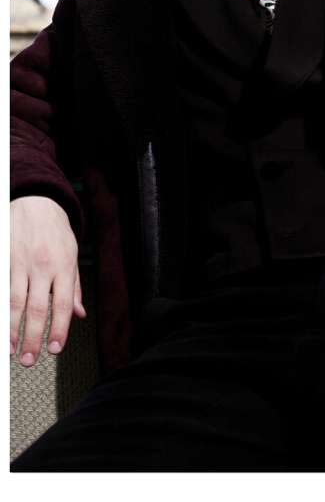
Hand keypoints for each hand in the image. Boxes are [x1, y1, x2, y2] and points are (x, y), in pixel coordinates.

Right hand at [10, 196, 84, 365]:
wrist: (35, 201)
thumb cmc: (56, 229)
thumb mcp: (73, 254)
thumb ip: (74, 286)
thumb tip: (79, 313)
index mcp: (63, 266)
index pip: (62, 305)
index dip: (59, 330)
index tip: (55, 349)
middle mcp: (41, 266)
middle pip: (35, 309)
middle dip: (32, 338)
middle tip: (29, 360)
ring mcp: (19, 263)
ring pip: (14, 304)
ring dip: (11, 330)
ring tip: (11, 350)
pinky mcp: (4, 260)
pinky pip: (2, 290)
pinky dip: (2, 311)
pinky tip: (2, 327)